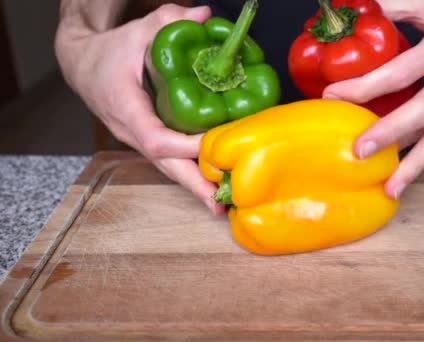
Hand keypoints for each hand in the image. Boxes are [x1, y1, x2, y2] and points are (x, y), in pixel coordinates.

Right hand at [55, 4, 224, 214]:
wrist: (84, 66)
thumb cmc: (110, 52)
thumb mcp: (137, 31)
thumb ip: (168, 21)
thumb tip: (205, 16)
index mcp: (125, 107)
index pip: (152, 136)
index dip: (180, 146)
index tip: (209, 147)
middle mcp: (131, 130)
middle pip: (163, 164)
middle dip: (191, 185)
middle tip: (219, 204)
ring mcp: (139, 139)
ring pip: (167, 168)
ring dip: (193, 186)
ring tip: (222, 204)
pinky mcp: (148, 139)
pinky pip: (170, 160)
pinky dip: (190, 172)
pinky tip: (213, 182)